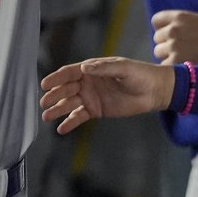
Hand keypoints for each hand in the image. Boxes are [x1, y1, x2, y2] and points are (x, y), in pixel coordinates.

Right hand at [39, 56, 174, 133]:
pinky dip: (70, 122)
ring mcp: (91, 97)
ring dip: (58, 110)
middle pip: (66, 89)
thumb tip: (84, 69)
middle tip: (44, 103)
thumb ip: (103, 68)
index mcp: (91, 69)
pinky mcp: (96, 111)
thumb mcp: (123, 68)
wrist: (153, 91)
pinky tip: (61, 129)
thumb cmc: (140, 74)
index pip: (69, 73)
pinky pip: (80, 117)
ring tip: (46, 116)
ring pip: (70, 104)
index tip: (45, 84)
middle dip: (54, 96)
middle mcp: (87, 83)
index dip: (56, 78)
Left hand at [151, 10, 197, 64]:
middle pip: (157, 38)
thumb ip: (180, 24)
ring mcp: (173, 46)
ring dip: (168, 56)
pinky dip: (173, 68)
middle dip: (167, 43)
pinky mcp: (175, 62)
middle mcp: (174, 29)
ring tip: (187, 57)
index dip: (163, 29)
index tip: (172, 36)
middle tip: (184, 49)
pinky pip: (164, 65)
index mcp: (179, 16)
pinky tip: (186, 67)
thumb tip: (161, 32)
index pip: (156, 21)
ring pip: (158, 52)